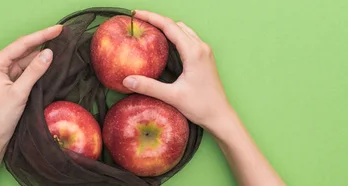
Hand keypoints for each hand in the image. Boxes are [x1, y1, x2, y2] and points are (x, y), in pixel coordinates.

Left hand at [0, 25, 62, 140]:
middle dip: (42, 42)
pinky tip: (50, 62)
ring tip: (60, 46)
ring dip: (41, 54)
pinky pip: (26, 70)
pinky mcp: (11, 83)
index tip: (58, 29)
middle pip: (24, 49)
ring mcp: (4, 74)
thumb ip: (34, 71)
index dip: (41, 35)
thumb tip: (49, 53)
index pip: (22, 44)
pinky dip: (38, 66)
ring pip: (26, 59)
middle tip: (62, 34)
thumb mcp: (19, 92)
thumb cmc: (0, 116)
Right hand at [123, 11, 284, 185]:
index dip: (151, 17)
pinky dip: (174, 35)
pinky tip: (164, 42)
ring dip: (166, 26)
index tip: (136, 14)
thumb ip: (149, 87)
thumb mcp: (172, 96)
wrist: (220, 116)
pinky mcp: (204, 58)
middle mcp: (201, 47)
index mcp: (194, 52)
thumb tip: (126, 80)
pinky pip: (187, 38)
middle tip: (138, 20)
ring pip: (183, 30)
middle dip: (157, 20)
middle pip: (176, 25)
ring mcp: (204, 51)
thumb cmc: (201, 106)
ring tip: (149, 28)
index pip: (170, 26)